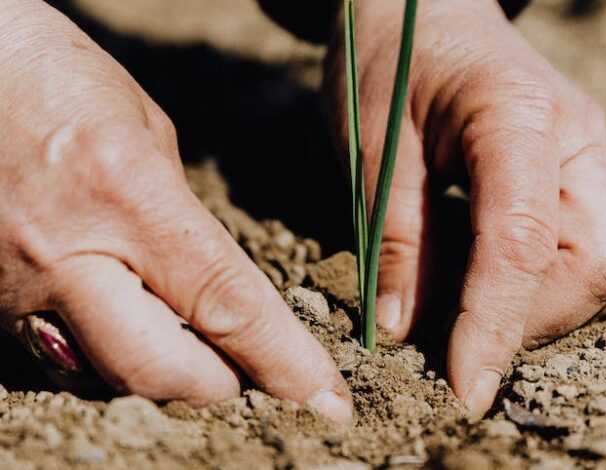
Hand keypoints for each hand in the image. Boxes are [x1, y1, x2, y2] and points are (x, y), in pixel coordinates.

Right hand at [0, 0, 350, 422]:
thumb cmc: (55, 78)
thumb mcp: (146, 133)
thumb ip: (181, 220)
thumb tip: (211, 287)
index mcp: (128, 196)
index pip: (226, 304)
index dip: (284, 361)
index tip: (326, 399)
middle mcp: (65, 254)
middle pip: (160, 370)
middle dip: (219, 385)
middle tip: (248, 374)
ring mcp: (12, 288)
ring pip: (104, 376)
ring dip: (161, 374)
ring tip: (190, 345)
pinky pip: (58, 358)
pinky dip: (104, 356)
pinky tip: (125, 322)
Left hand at [327, 0, 605, 416]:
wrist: (422, 8)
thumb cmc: (389, 58)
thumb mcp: (373, 143)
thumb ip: (396, 236)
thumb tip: (405, 330)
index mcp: (519, 115)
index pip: (525, 243)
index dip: (497, 326)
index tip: (466, 389)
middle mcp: (578, 139)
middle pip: (597, 268)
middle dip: (529, 321)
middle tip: (453, 336)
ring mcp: (590, 157)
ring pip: (605, 271)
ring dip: (539, 310)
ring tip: (464, 305)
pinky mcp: (581, 177)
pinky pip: (590, 255)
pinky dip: (544, 288)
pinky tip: (487, 278)